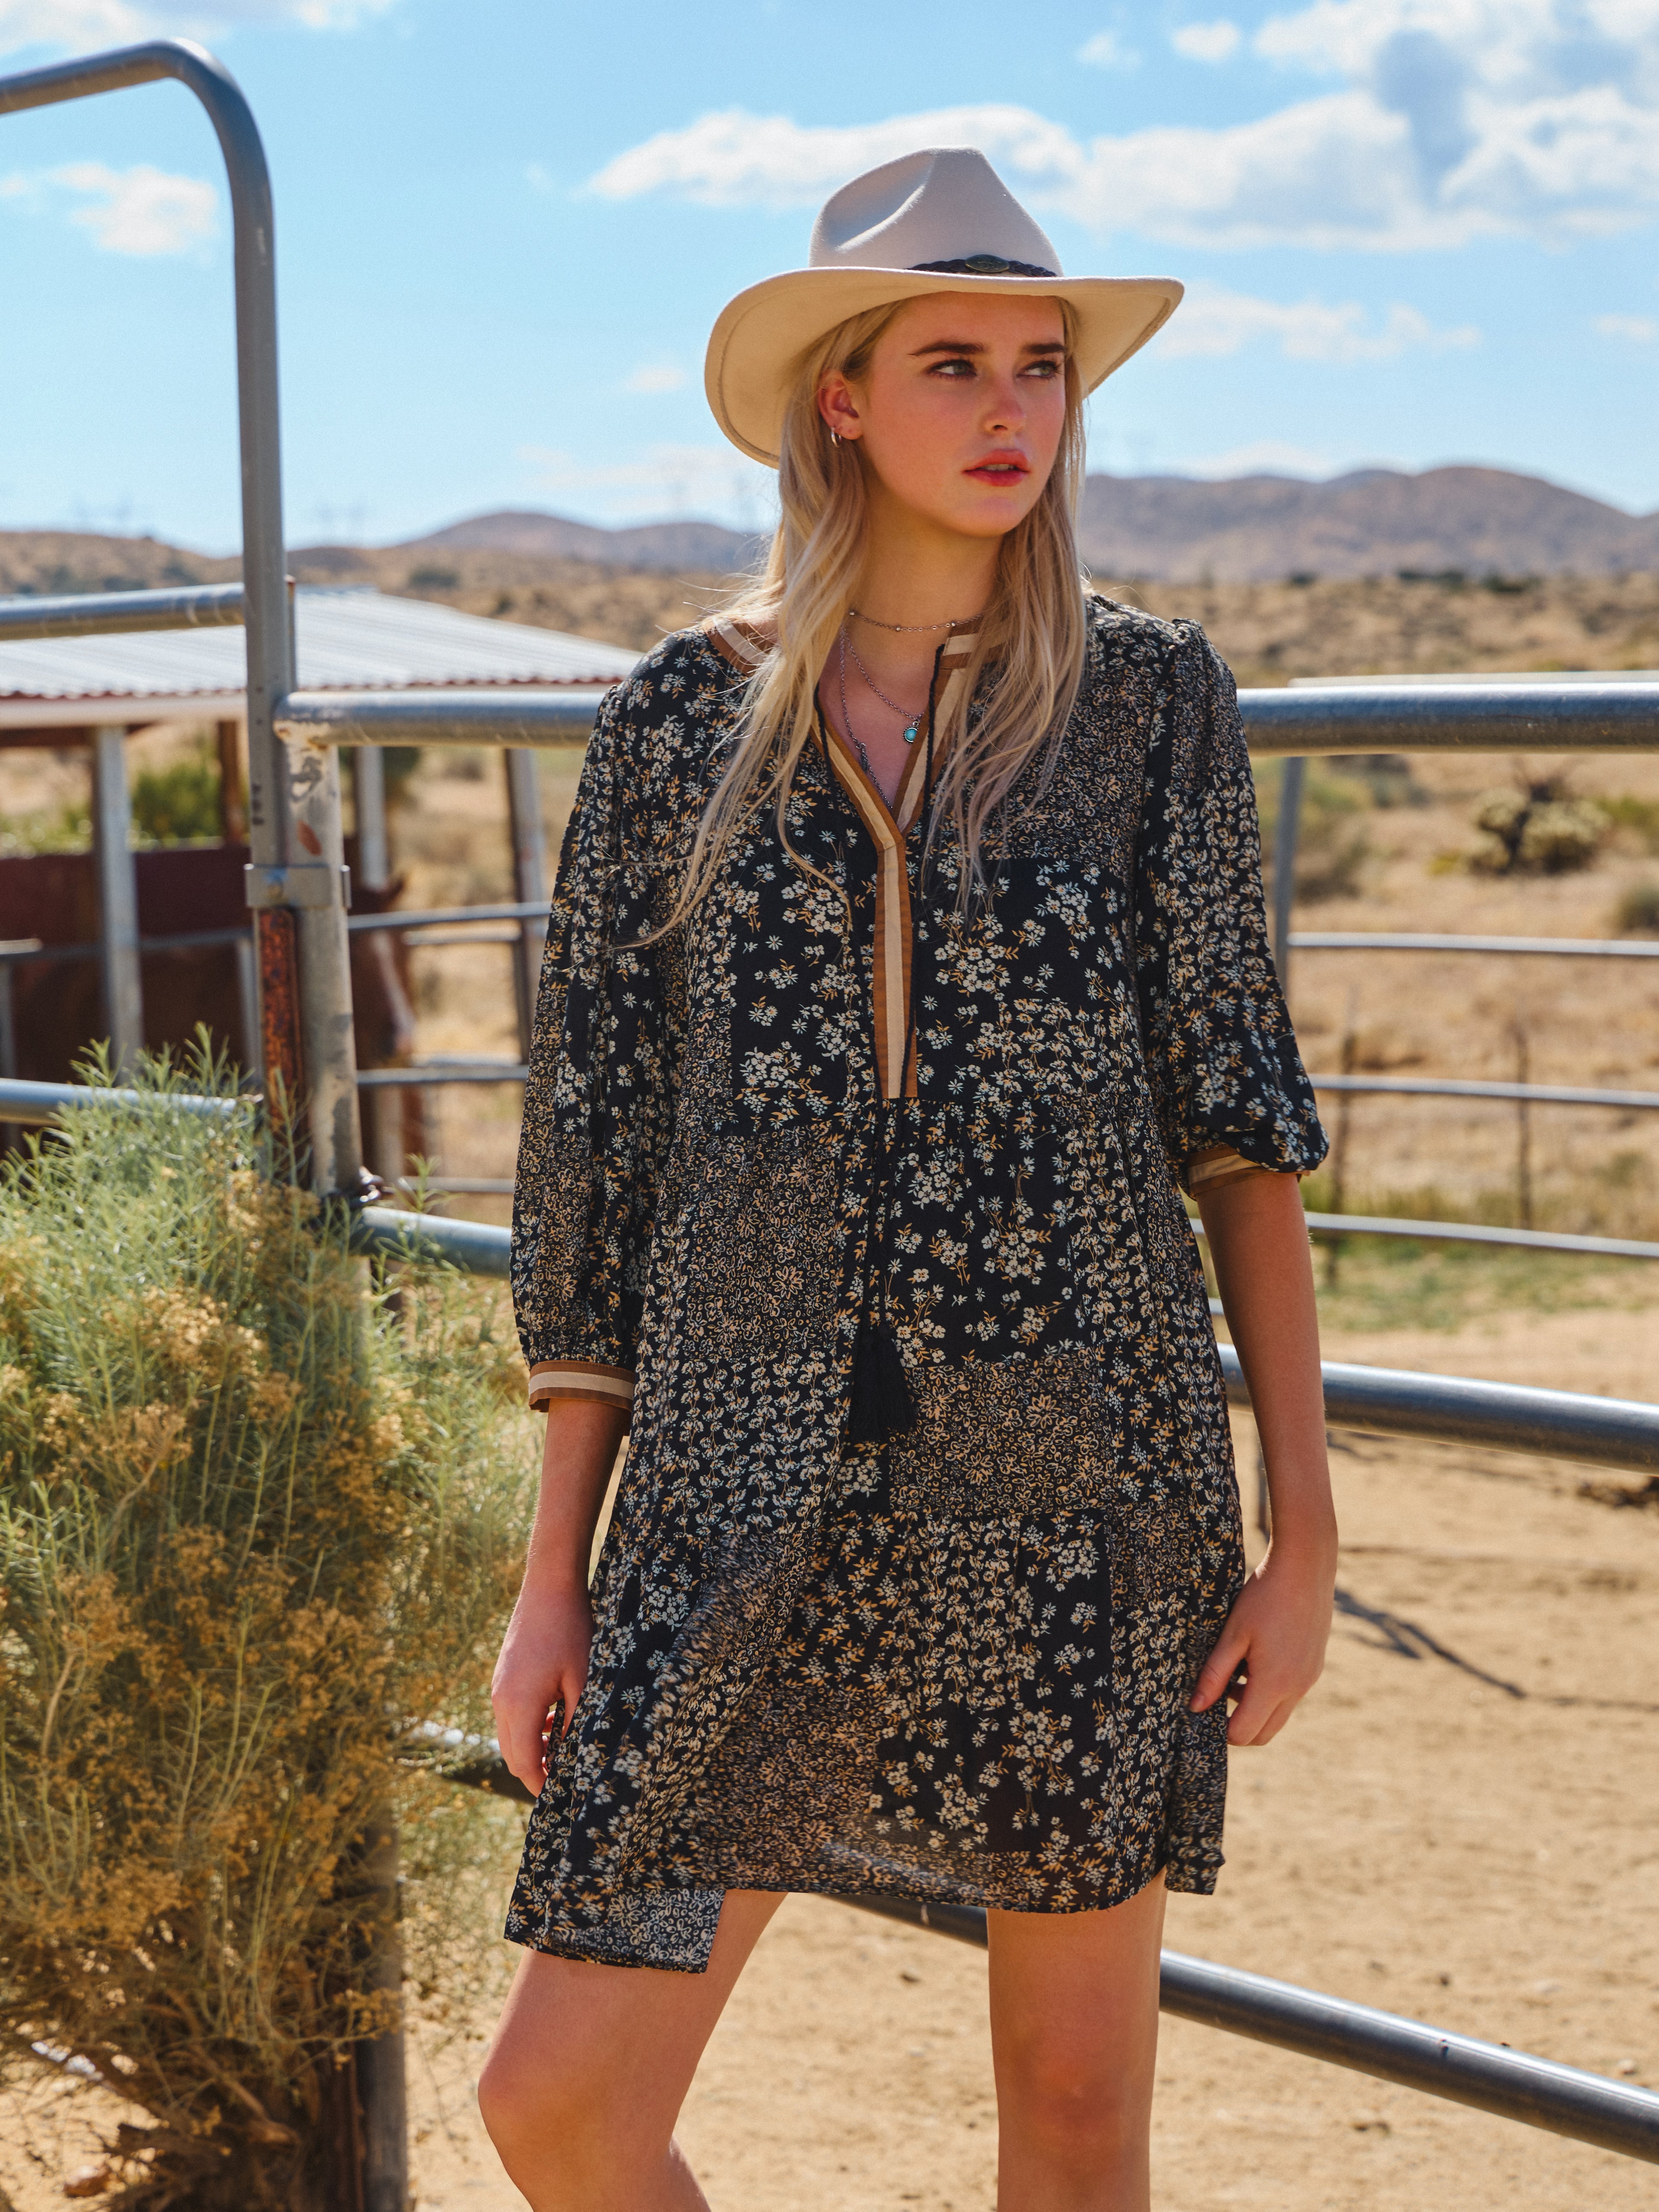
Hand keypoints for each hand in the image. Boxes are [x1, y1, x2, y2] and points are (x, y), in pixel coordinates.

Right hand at [490, 1582, 593, 1796]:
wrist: (548, 1587)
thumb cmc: (570, 1630)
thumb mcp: (582, 1679)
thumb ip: (576, 1721)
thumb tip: (576, 1757)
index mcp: (520, 1706)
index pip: (525, 1763)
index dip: (541, 1785)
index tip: (559, 1798)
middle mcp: (502, 1701)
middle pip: (512, 1754)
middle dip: (535, 1772)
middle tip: (563, 1781)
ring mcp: (499, 1688)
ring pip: (509, 1735)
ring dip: (532, 1749)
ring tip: (563, 1751)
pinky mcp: (503, 1677)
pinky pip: (510, 1715)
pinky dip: (527, 1727)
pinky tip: (554, 1719)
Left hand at [1189, 1546, 1333, 1746]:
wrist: (1305, 1568)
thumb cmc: (1264, 1597)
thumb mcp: (1233, 1635)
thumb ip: (1215, 1674)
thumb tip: (1196, 1707)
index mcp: (1274, 1684)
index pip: (1245, 1732)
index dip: (1221, 1730)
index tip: (1204, 1712)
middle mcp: (1297, 1688)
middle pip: (1265, 1733)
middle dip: (1239, 1727)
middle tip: (1216, 1699)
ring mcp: (1310, 1679)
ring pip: (1279, 1714)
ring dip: (1255, 1706)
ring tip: (1235, 1671)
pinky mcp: (1315, 1666)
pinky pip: (1291, 1693)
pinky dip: (1271, 1690)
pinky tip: (1256, 1658)